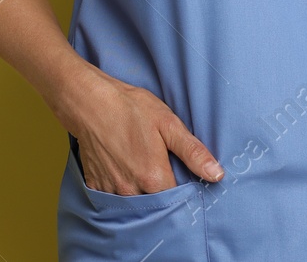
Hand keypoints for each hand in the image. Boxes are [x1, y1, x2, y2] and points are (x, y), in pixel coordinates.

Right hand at [59, 67, 224, 194]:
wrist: (90, 102)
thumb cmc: (130, 108)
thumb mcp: (168, 124)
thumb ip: (193, 152)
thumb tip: (217, 174)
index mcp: (153, 178)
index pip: (177, 200)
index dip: (183, 191)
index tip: (183, 178)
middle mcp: (131, 191)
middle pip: (155, 204)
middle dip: (162, 194)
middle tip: (160, 168)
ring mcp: (111, 190)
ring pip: (133, 203)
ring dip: (140, 192)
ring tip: (141, 167)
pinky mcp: (95, 185)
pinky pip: (113, 197)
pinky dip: (120, 189)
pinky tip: (123, 169)